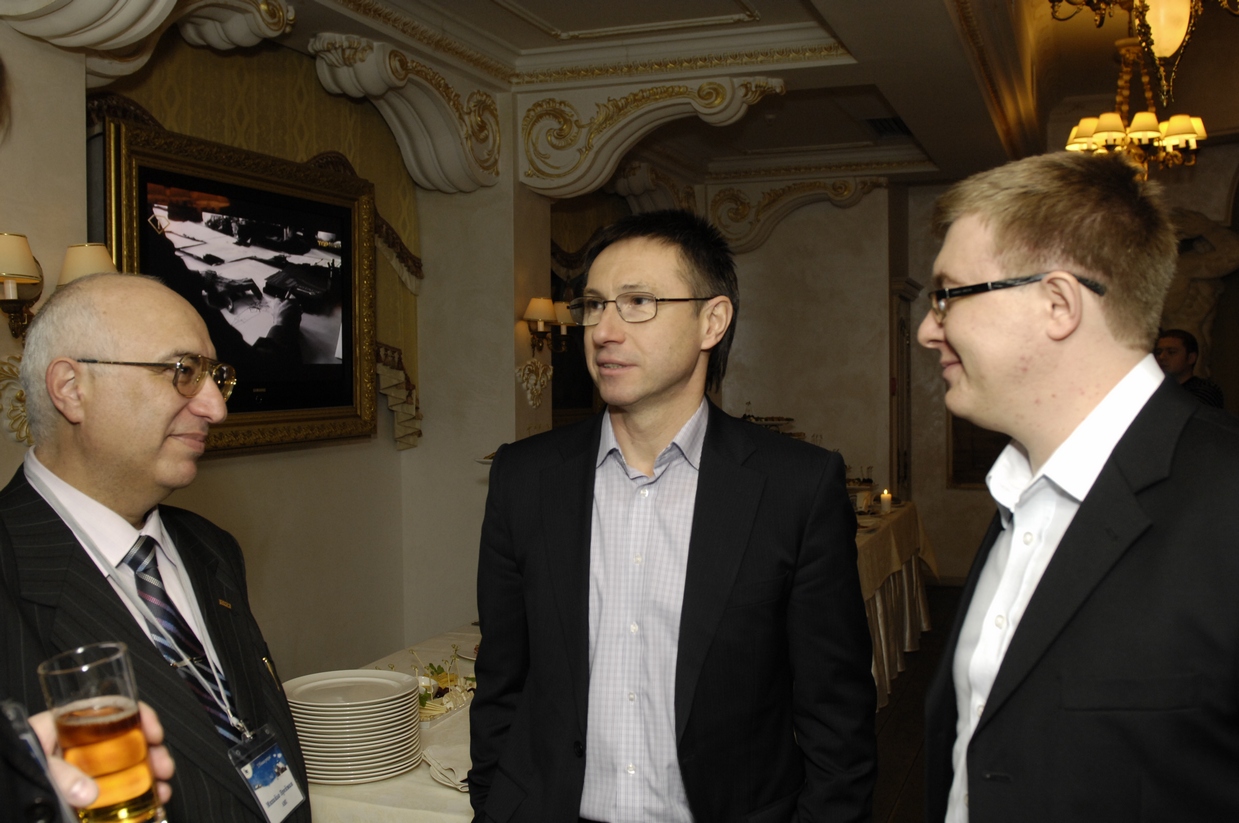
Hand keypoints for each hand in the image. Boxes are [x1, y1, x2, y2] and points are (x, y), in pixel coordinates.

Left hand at [28, 701, 175, 808]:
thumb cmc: (12, 763)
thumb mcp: (36, 763)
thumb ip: (61, 776)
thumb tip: (90, 793)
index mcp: (67, 723)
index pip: (113, 705)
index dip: (139, 715)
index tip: (154, 733)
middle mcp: (81, 741)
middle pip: (129, 736)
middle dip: (154, 751)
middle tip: (164, 766)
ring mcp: (85, 765)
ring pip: (130, 761)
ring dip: (152, 774)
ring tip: (162, 789)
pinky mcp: (86, 786)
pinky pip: (118, 784)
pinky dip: (139, 790)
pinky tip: (150, 799)